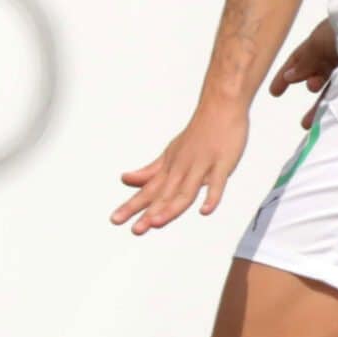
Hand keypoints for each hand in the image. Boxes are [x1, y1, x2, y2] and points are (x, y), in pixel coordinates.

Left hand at [110, 103, 248, 233]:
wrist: (220, 106)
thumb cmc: (197, 134)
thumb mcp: (169, 153)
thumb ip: (150, 171)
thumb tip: (125, 180)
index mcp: (169, 167)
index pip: (148, 191)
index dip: (132, 206)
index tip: (115, 220)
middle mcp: (181, 168)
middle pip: (163, 195)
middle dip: (148, 213)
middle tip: (134, 230)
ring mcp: (201, 165)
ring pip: (185, 191)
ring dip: (171, 208)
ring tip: (157, 223)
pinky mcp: (222, 163)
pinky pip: (217, 182)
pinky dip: (211, 196)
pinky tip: (204, 210)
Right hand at [269, 20, 337, 129]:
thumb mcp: (318, 44)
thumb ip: (304, 62)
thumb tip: (288, 77)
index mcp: (321, 40)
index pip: (299, 59)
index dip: (286, 75)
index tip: (274, 93)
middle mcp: (336, 51)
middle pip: (317, 73)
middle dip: (310, 88)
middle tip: (306, 107)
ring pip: (334, 85)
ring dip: (322, 103)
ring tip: (313, 121)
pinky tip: (334, 112)